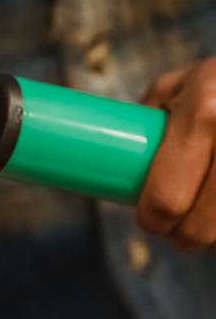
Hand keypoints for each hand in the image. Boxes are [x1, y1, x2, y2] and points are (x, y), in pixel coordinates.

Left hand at [138, 57, 215, 250]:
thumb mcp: (187, 82)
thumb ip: (150, 119)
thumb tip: (111, 164)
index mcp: (206, 110)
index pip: (166, 199)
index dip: (154, 219)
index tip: (154, 219)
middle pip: (199, 231)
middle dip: (185, 236)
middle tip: (181, 226)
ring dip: (215, 236)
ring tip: (210, 212)